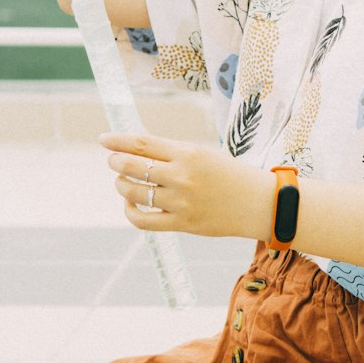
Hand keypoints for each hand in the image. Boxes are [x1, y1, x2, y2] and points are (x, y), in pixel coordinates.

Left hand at [100, 130, 274, 239]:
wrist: (259, 204)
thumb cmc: (230, 175)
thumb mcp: (203, 154)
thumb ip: (172, 154)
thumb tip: (136, 151)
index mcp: (188, 153)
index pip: (142, 143)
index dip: (118, 140)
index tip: (104, 139)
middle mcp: (182, 176)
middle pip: (132, 166)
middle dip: (116, 161)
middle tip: (113, 160)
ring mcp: (180, 202)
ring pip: (133, 192)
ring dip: (121, 185)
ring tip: (122, 181)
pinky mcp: (182, 223)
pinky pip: (143, 220)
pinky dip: (130, 210)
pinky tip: (131, 203)